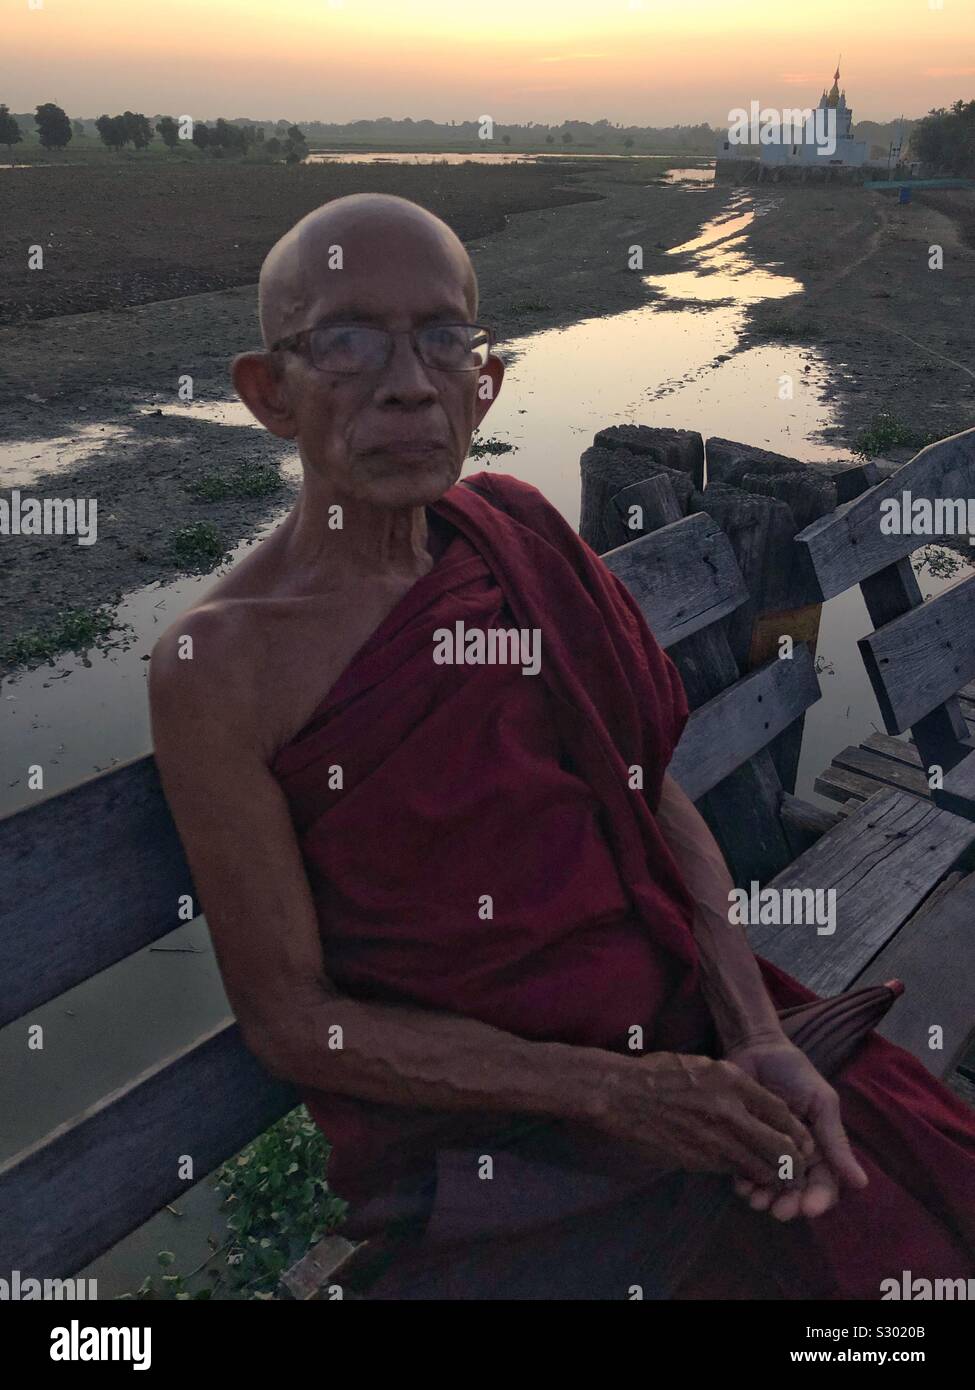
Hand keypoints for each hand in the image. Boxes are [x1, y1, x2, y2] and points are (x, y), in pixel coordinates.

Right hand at [596, 1051, 814, 1185]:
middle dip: (795, 1163)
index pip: (781, 1113)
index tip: (802, 1141)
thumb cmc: (661, 1073)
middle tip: (799, 1169)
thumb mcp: (704, 1066)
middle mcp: (730, 1113)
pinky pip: (732, 1171)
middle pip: (780, 1147)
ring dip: (773, 1176)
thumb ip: (734, 1084)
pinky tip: (746, 1175)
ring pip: (760, 1167)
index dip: (796, 1131)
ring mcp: (714, 1140)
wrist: (623, 1094)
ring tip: (779, 1179)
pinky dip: (744, 1175)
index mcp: (733, 1082)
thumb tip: (758, 1103)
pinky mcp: (698, 1160)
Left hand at [725, 1038, 868, 1219]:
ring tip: (757, 1201)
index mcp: (819, 1149)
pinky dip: (743, 1182)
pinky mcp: (743, 1143)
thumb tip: (861, 1183)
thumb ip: (835, 1140)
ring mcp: (768, 1151)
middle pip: (796, 1191)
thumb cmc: (795, 1072)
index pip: (825, 1183)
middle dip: (790, 1204)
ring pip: (770, 1186)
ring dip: (765, 1198)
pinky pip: (744, 1169)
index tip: (810, 1208)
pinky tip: (741, 1185)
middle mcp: (795, 1156)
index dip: (820, 1199)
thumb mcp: (822, 1102)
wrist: (756, 1048)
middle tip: (780, 1211)